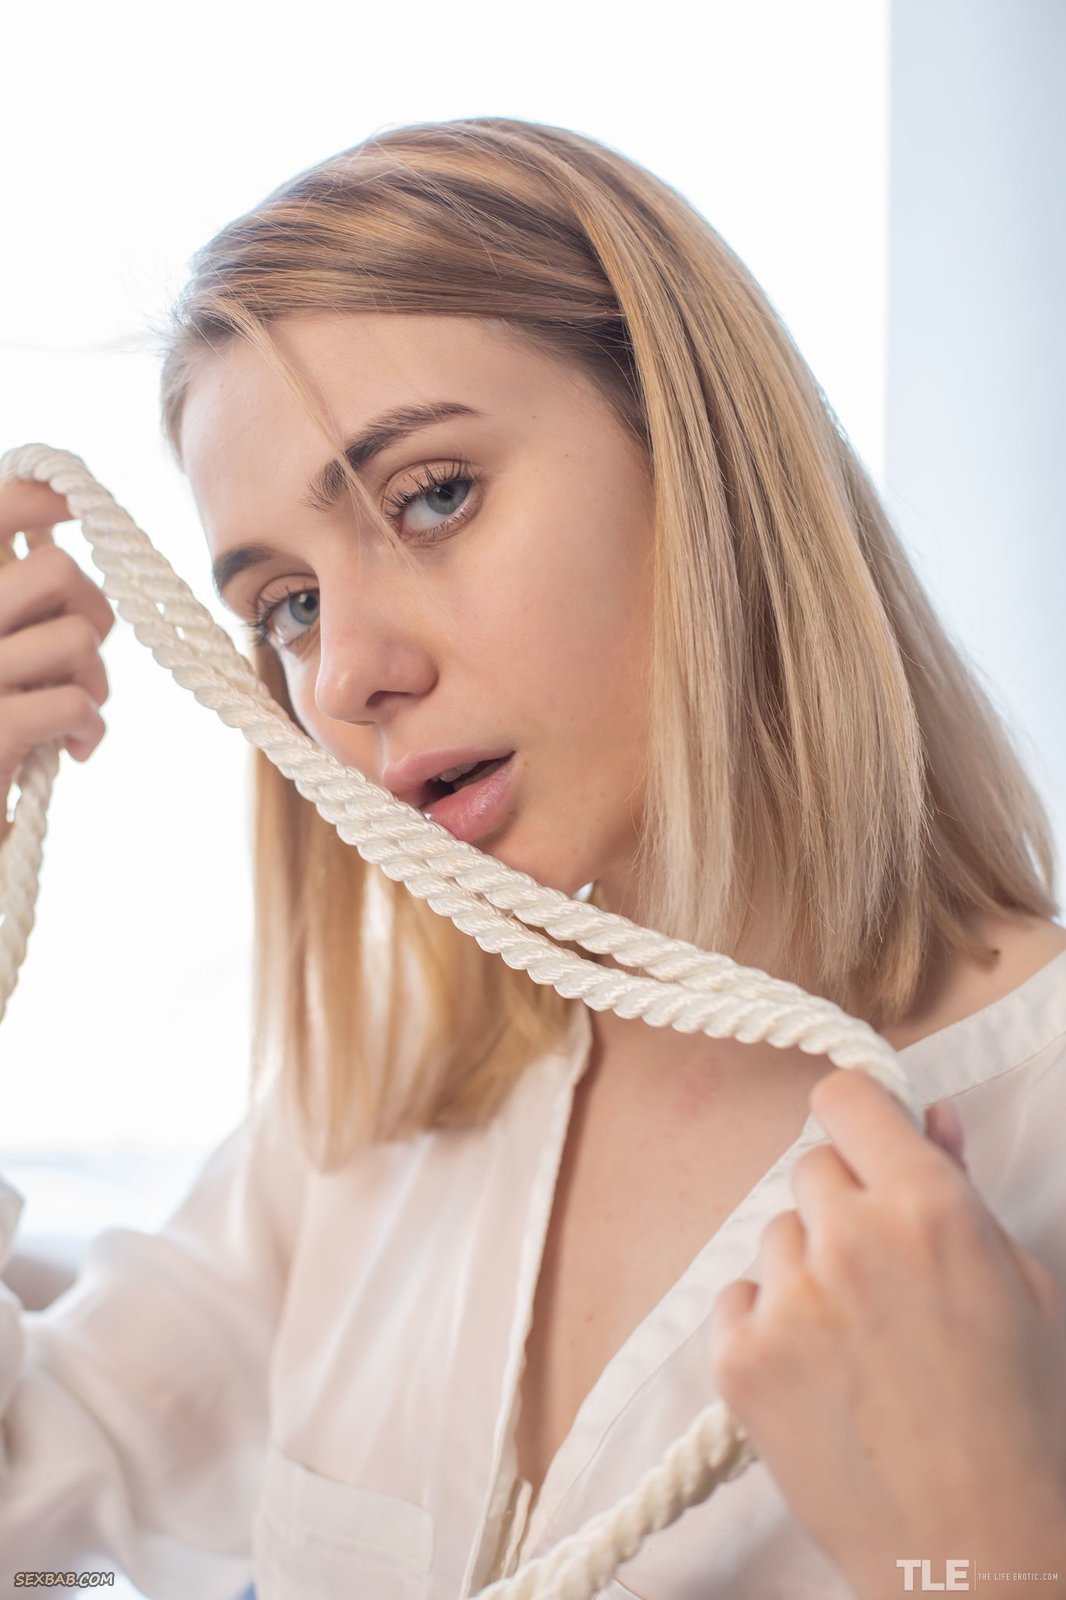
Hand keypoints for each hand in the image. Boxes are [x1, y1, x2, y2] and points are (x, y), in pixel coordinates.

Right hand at [0, 477, 114, 833]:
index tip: (69, 508)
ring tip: (76, 712)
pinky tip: (72, 749)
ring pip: (79, 637)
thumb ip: (16, 603)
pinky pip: (75, 703)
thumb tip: (58, 540)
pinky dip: (89, 729)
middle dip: (93, 614)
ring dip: (95, 681)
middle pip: (59, 571)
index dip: (38, 496)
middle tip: (81, 660)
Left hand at [708, 1068, 1065, 1595]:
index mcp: (927, 1207)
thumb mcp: (1019, 1286)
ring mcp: (788, 1299)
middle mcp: (849, 1238)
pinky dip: (766, 1325)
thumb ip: (961, 1187)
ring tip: (855, 1341)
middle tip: (877, 1274)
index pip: (846, 1098)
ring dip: (805, 1269)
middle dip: (840, 1207)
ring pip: (774, 1237)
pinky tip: (816, 1373)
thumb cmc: (1017, 1418)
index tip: (861, 1142)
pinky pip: (736, 1298)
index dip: (856, 1117)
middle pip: (809, 1168)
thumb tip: (928, 1117)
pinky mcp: (740, 1357)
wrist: (972, 1548)